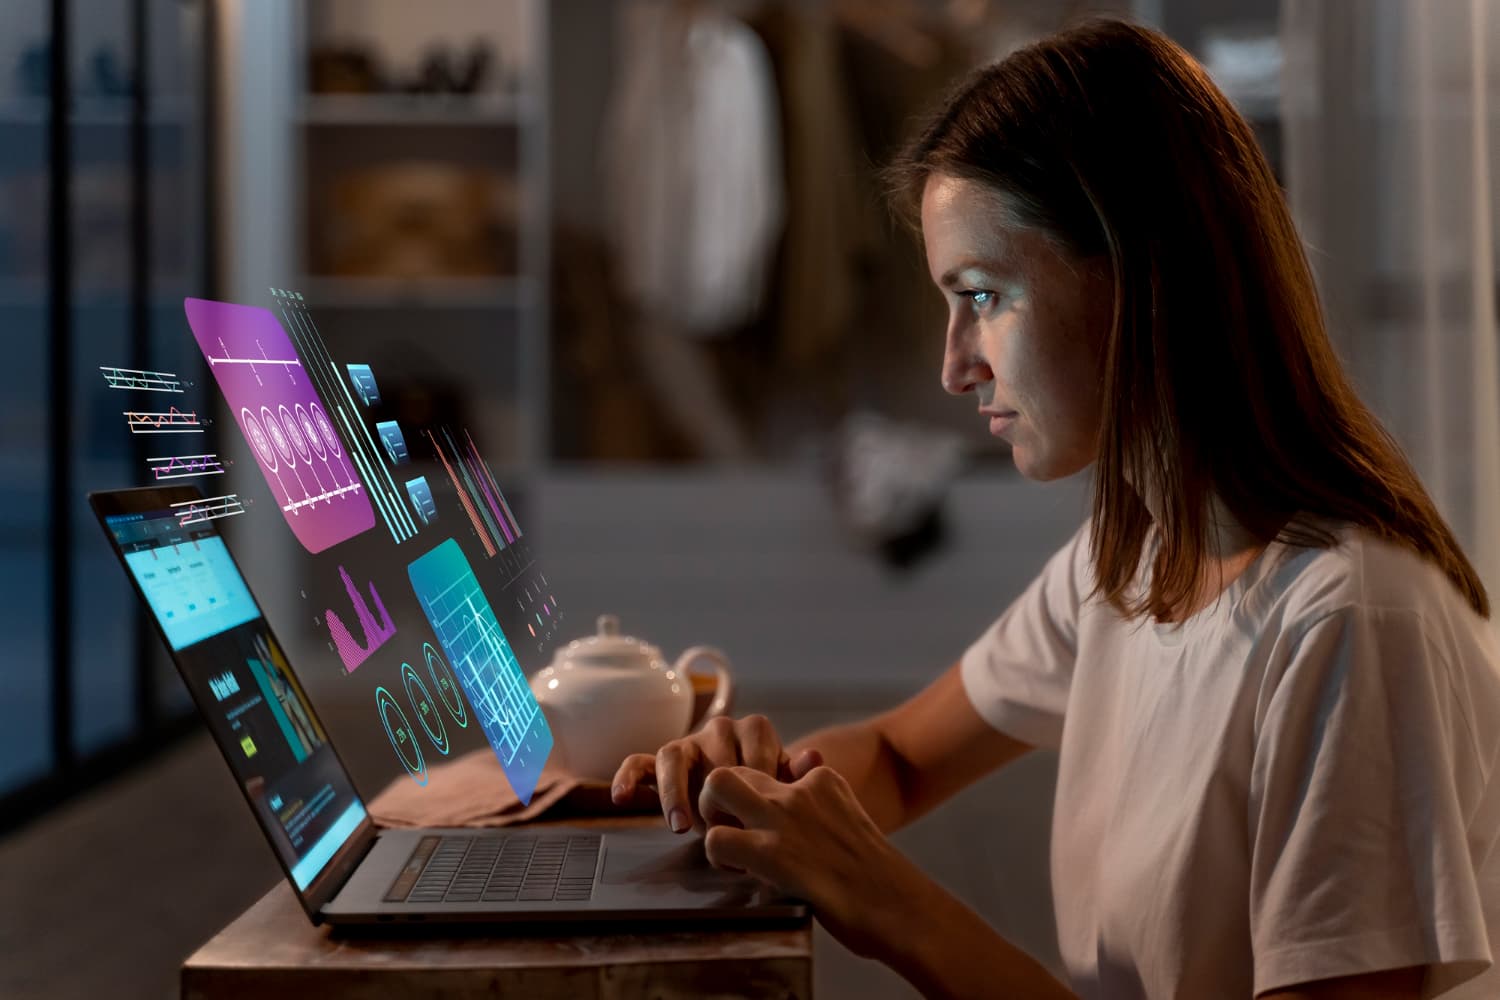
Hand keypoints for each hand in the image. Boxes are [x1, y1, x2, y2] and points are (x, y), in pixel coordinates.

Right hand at [610, 714, 822, 833]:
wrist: (749, 801)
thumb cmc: (769, 795)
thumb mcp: (788, 787)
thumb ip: (799, 773)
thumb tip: (812, 759)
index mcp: (753, 731)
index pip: (756, 738)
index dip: (759, 772)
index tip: (762, 806)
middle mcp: (718, 731)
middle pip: (712, 746)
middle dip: (718, 788)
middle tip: (724, 824)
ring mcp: (687, 746)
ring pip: (672, 754)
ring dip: (673, 791)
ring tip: (678, 826)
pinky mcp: (659, 763)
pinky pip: (638, 762)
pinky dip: (627, 777)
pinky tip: (621, 798)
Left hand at [697, 764, 925, 960]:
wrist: (898, 905)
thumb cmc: (878, 876)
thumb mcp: (851, 820)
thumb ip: (824, 801)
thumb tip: (810, 775)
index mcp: (821, 780)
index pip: (770, 770)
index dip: (756, 797)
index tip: (761, 823)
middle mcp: (798, 789)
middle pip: (737, 767)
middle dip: (720, 794)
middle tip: (727, 826)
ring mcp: (783, 816)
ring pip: (718, 783)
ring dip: (710, 813)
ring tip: (724, 845)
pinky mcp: (771, 852)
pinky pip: (717, 839)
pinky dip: (717, 857)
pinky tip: (736, 872)